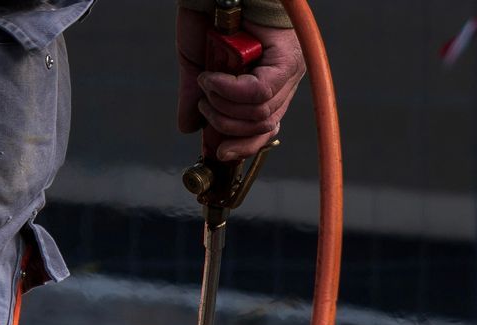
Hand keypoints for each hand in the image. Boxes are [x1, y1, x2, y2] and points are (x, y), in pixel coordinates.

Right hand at [176, 10, 304, 161]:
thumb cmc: (208, 20)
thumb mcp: (197, 67)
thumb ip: (195, 98)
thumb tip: (189, 128)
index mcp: (266, 89)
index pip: (264, 131)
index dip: (243, 147)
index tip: (220, 153)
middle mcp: (282, 82)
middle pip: (261, 127)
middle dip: (224, 124)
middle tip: (204, 103)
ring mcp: (287, 71)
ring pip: (260, 113)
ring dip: (223, 105)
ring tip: (207, 83)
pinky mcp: (286, 59)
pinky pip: (259, 93)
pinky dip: (231, 91)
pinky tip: (213, 79)